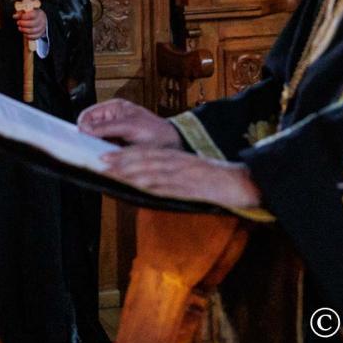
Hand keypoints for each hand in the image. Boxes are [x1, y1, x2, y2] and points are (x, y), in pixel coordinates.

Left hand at [13, 7, 46, 40]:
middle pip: (33, 24)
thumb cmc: (31, 15)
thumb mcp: (27, 11)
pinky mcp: (40, 34)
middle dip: (23, 24)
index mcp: (38, 13)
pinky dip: (28, 36)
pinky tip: (24, 33)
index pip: (32, 15)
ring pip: (33, 31)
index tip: (20, 17)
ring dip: (24, 30)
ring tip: (20, 28)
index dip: (24, 16)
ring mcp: (42, 28)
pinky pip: (34, 37)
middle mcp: (41, 21)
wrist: (39, 19)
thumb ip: (21, 13)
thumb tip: (15, 16)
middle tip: (18, 22)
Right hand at [77, 98, 181, 147]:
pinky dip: (103, 153)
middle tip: (89, 149)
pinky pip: (104, 149)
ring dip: (96, 147)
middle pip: (89, 128)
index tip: (81, 139)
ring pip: (95, 140)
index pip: (87, 115)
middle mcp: (112, 119)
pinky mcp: (118, 146)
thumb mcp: (129, 127)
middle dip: (88, 138)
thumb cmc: (156, 132)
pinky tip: (107, 158)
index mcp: (113, 108)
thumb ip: (106, 127)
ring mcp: (115, 133)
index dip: (82, 126)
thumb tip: (84, 129)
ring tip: (100, 154)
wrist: (173, 145)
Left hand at [102, 148, 261, 209]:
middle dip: (121, 161)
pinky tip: (137, 185)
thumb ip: (170, 177)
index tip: (105, 156)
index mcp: (177, 159)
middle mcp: (178, 164)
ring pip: (152, 171)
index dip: (125, 155)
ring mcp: (184, 176)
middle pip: (145, 160)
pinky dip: (150, 184)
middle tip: (99, 160)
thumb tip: (146, 185)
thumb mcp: (191, 174)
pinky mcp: (191, 187)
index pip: (146, 154)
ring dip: (130, 171)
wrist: (242, 183)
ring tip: (111, 171)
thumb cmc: (217, 180)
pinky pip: (168, 185)